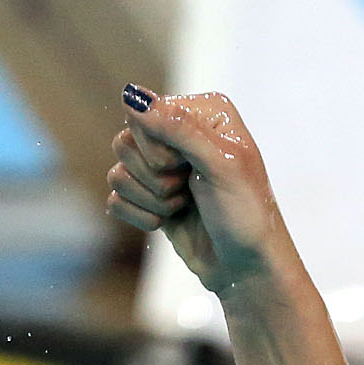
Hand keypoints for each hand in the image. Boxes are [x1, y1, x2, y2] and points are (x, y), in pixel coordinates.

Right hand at [106, 87, 295, 302]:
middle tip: (191, 189)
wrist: (248, 268)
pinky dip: (141, 215)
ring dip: (152, 198)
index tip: (191, 168)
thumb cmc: (246, 215)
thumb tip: (132, 96)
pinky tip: (168, 222)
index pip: (144, 114)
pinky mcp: (150, 196)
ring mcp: (164, 167)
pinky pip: (116, 197)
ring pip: (118, 170)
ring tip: (185, 206)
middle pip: (125, 141)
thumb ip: (178, 127)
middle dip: (157, 176)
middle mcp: (181, 133)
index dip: (159, 148)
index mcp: (204, 114)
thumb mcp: (221, 165)